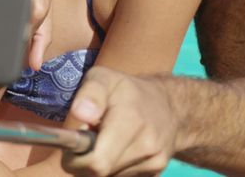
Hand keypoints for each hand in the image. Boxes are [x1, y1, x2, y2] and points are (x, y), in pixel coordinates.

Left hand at [62, 66, 176, 175]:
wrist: (171, 107)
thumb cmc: (129, 91)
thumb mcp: (106, 78)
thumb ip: (91, 92)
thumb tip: (80, 113)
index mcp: (131, 121)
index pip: (96, 162)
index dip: (75, 159)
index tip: (72, 146)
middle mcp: (147, 145)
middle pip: (99, 173)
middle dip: (84, 161)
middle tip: (87, 140)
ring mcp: (154, 162)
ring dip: (99, 165)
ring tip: (106, 142)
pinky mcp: (156, 173)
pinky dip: (113, 169)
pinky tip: (119, 150)